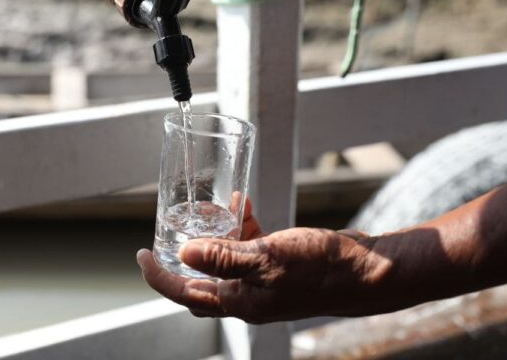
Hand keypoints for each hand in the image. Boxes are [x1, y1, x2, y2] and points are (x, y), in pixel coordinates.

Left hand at [137, 203, 386, 323]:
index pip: (185, 292)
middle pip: (201, 279)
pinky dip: (243, 229)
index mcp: (239, 301)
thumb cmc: (320, 268)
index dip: (159, 276)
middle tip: (173, 228)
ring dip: (216, 234)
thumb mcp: (267, 258)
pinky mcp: (280, 266)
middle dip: (184, 254)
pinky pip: (251, 248)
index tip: (141, 255)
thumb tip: (184, 252)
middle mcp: (248, 295)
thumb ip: (224, 257)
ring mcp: (265, 281)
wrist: (365, 271)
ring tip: (213, 207)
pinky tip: (245, 206)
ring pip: (227, 259)